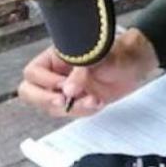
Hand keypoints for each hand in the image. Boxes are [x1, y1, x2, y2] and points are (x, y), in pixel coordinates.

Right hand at [18, 29, 158, 116]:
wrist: (135, 65)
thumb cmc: (118, 53)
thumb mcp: (102, 57)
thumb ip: (83, 72)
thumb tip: (68, 90)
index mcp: (56, 57)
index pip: (33, 73)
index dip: (45, 82)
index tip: (64, 86)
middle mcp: (56, 73)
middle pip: (30, 92)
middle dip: (47, 100)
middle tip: (65, 102)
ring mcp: (65, 89)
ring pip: (50, 106)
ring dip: (71, 108)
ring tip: (94, 100)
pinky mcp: (76, 101)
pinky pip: (68, 113)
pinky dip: (81, 112)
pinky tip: (97, 102)